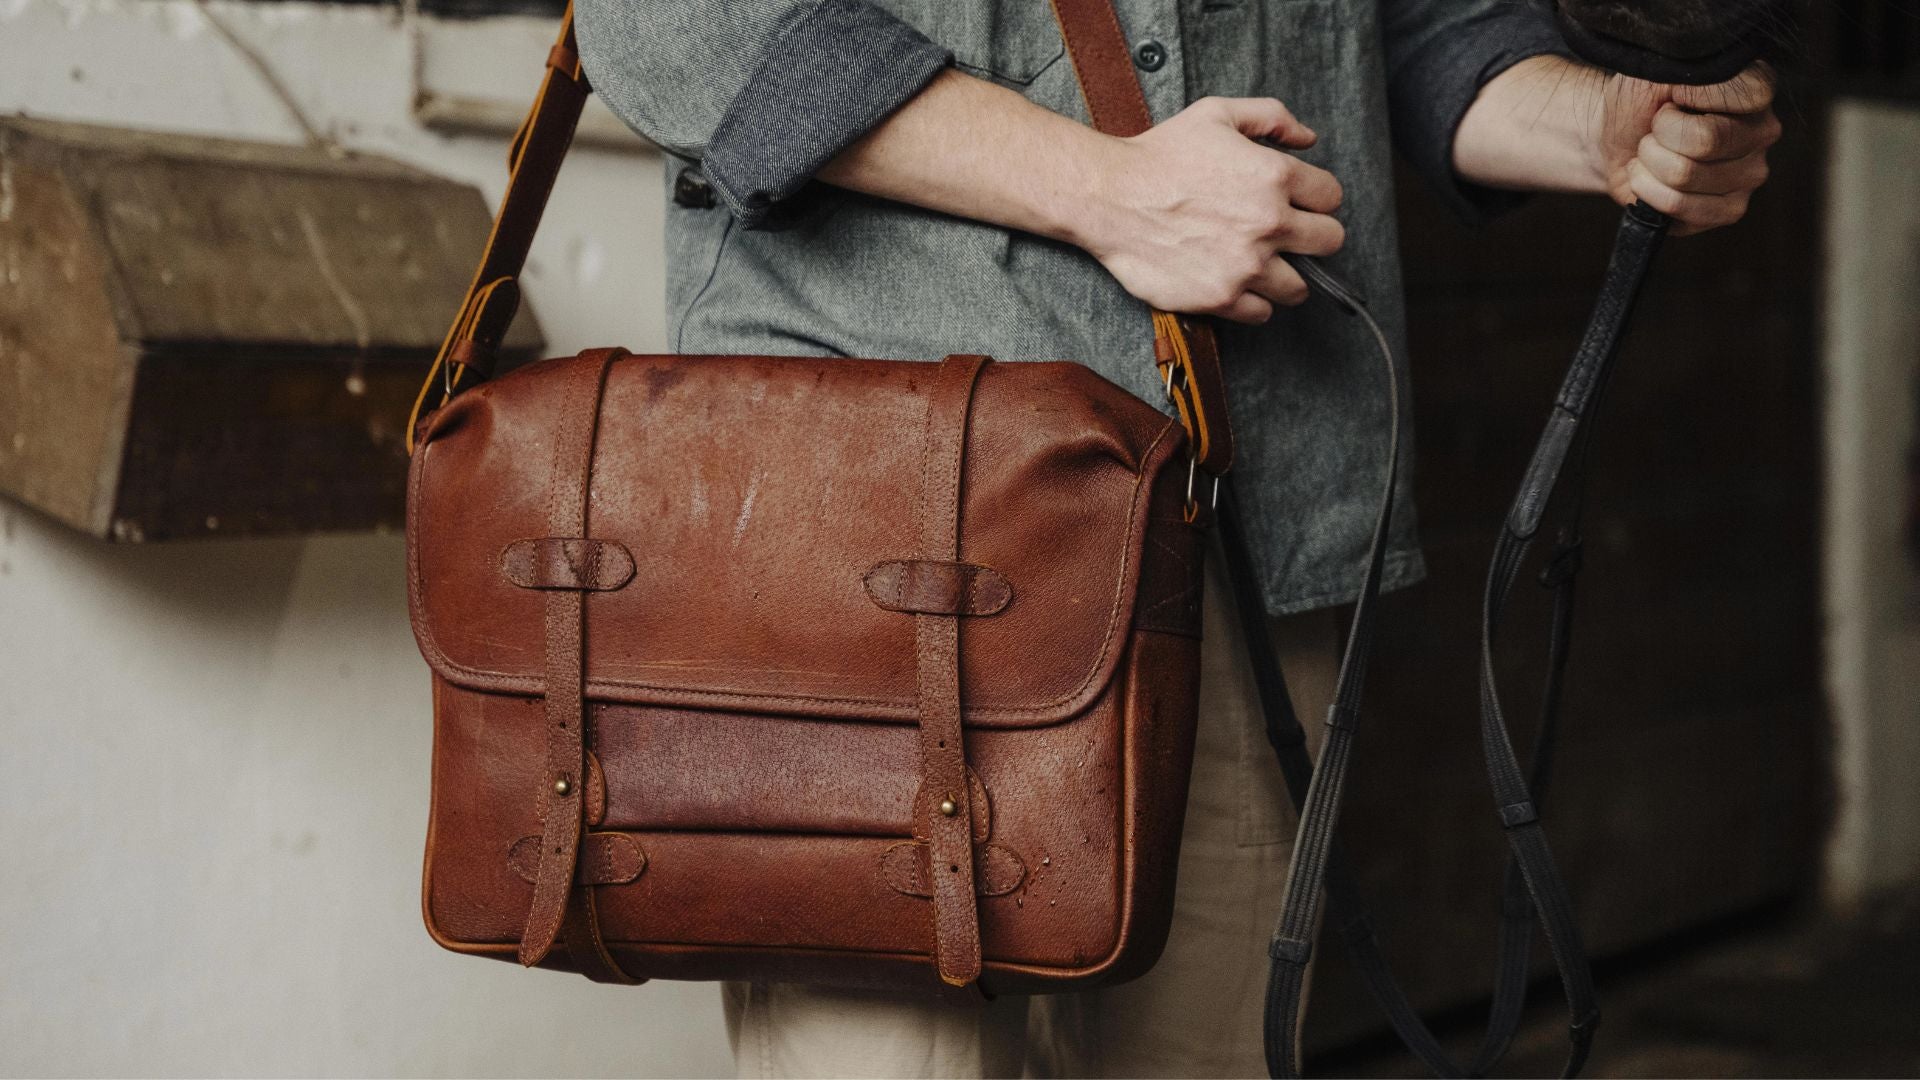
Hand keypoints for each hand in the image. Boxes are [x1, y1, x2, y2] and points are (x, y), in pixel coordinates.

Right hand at [1074, 97, 1345, 323]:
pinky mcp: (1220, 297)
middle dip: (1313, 237)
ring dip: (1286, 276)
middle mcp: (1269, 223)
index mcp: (1275, 176)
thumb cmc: (1160, 153)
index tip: (1298, 203)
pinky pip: (1261, 313)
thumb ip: (1271, 117)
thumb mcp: (1217, 114)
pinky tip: (1237, 284)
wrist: (1110, 197)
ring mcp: (1246, 265)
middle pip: (1329, 242)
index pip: (1331, 197)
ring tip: (1263, 266)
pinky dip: (1254, 303)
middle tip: (1288, 237)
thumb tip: (1308, 139)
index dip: (1315, 198)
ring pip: (1299, 287)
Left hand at [1594, 63, 1779, 235]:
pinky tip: (1650, 180)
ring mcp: (1751, 175)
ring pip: (1684, 176)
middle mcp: (1764, 132)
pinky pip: (1679, 207)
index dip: (1689, 98)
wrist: (1615, 140)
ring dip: (1648, 164)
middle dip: (1659, 137)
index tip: (1671, 100)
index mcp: (1757, 91)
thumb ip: (1687, 74)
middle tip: (1653, 132)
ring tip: (1649, 155)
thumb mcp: (1658, 73)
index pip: (1743, 96)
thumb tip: (1695, 91)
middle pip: (1705, 141)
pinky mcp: (1730, 210)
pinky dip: (1648, 193)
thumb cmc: (1640, 103)